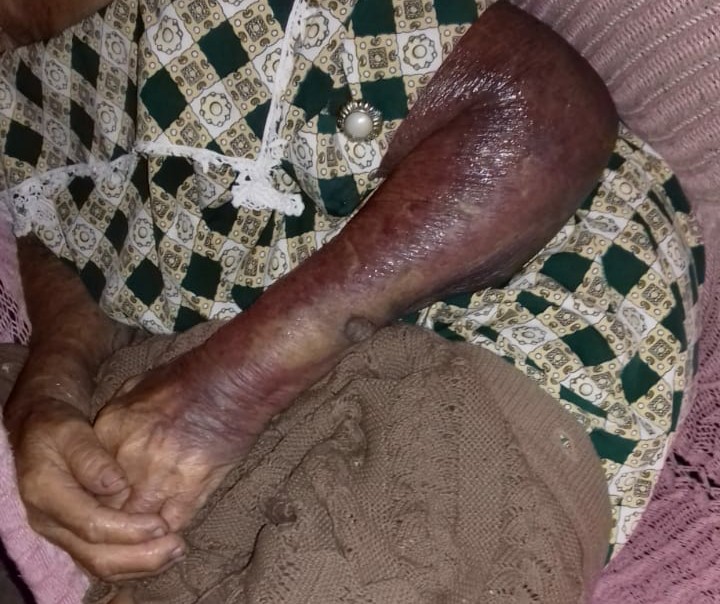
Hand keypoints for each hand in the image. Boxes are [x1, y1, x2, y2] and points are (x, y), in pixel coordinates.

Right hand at [8, 398, 185, 580]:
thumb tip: (117, 485)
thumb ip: (91, 457)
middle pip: (96, 557)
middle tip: (177, 546)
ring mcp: (61, 533)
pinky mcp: (73, 535)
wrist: (36, 435)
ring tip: (175, 550)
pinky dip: (132, 560)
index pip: (91, 525)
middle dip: (140, 557)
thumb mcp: (71, 432)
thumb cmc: (57, 428)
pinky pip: (101, 560)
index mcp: (48, 495)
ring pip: (100, 564)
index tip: (161, 524)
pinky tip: (159, 550)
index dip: (128, 529)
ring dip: (139, 563)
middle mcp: (51, 523)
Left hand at [93, 352, 251, 531]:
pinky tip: (174, 524)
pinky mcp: (189, 490)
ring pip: (135, 524)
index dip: (99, 489)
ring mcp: (156, 478)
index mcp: (108, 433)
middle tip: (128, 515)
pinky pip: (172, 524)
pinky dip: (172, 529)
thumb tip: (114, 431)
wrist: (231, 379)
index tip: (111, 492)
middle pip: (106, 506)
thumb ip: (120, 414)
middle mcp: (124, 461)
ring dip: (143, 528)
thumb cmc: (190, 377)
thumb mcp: (139, 385)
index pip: (86, 479)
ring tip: (151, 526)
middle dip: (116, 515)